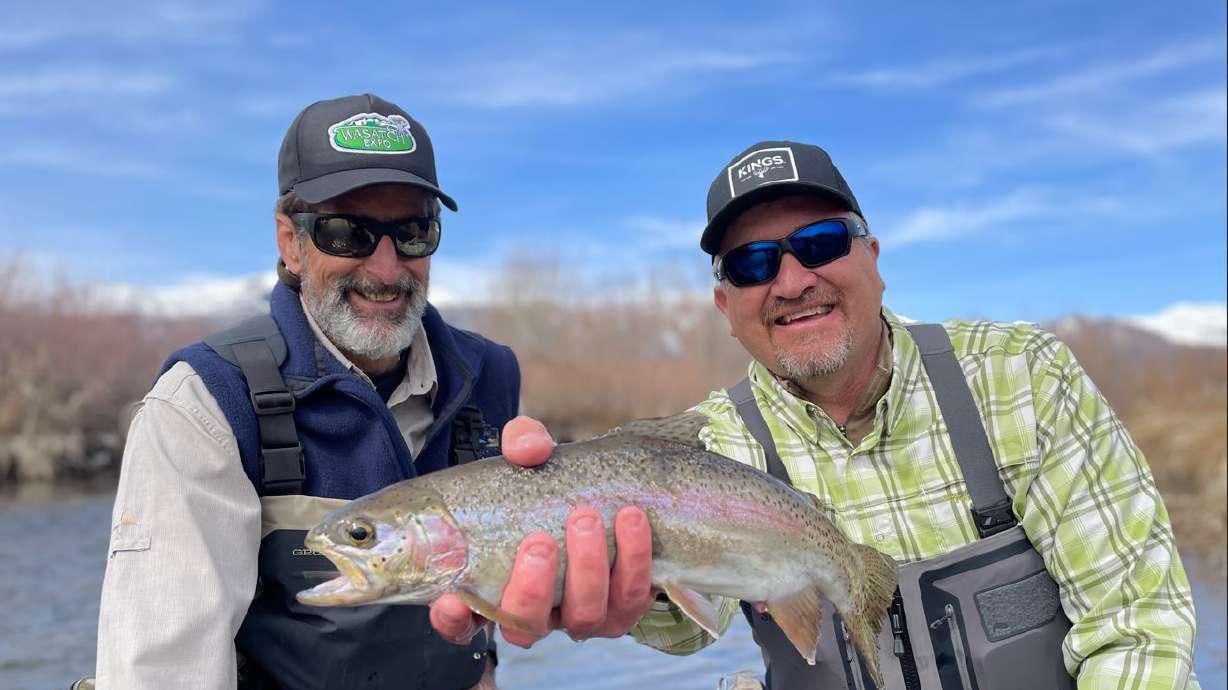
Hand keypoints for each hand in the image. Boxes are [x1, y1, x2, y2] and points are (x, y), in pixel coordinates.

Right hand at [429, 416, 654, 647]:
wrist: (606, 493)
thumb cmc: (551, 487)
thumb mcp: (529, 459)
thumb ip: (522, 444)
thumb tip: (529, 450)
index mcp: (495, 589)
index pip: (462, 623)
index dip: (453, 620)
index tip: (452, 601)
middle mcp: (537, 613)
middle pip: (528, 623)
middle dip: (533, 588)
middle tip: (539, 542)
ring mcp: (581, 616)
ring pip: (583, 615)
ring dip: (586, 569)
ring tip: (585, 518)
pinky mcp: (624, 607)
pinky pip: (633, 597)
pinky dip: (634, 559)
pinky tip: (631, 519)